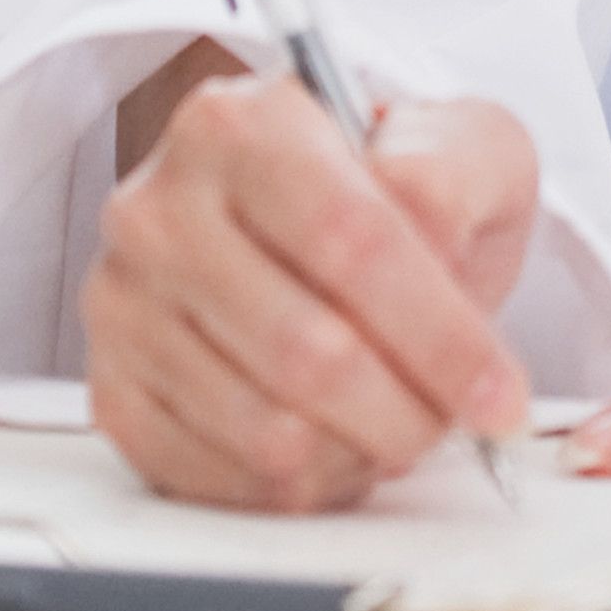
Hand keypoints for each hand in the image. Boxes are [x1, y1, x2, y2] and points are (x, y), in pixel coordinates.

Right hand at [86, 55, 537, 513]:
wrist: (311, 223)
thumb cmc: (392, 188)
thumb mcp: (459, 142)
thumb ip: (456, 170)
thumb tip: (429, 232)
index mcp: (241, 124)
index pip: (349, 241)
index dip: (439, 335)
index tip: (499, 395)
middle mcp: (159, 207)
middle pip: (308, 352)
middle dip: (408, 411)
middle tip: (453, 420)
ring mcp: (123, 303)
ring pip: (267, 433)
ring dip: (359, 454)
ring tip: (392, 422)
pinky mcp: (112, 388)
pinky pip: (220, 480)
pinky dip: (302, 486)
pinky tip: (335, 444)